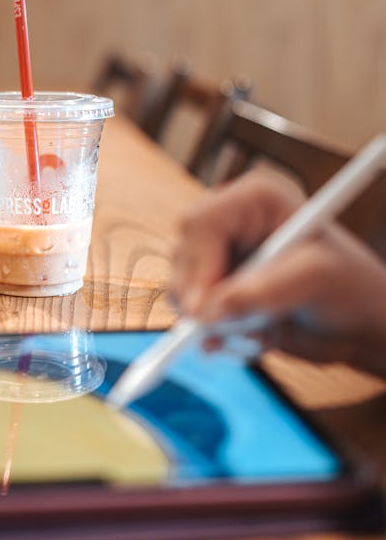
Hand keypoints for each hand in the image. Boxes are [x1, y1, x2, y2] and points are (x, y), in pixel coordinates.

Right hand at [170, 172, 385, 379]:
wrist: (357, 322)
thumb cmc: (349, 286)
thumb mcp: (315, 281)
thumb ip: (261, 293)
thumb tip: (209, 311)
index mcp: (254, 200)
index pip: (201, 222)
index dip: (196, 264)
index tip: (202, 308)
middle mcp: (230, 224)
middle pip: (182, 256)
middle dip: (199, 299)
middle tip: (219, 332)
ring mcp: (220, 259)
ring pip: (182, 290)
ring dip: (214, 322)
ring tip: (259, 331)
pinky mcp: (216, 291)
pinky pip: (193, 316)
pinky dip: (216, 335)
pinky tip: (251, 339)